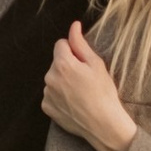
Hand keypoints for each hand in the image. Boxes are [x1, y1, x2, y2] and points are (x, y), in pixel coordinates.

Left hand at [42, 19, 137, 150]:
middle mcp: (50, 77)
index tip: (84, 63)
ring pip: (54, 78)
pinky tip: (74, 103)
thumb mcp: (96, 64)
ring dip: (63, 81)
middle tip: (85, 80)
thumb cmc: (103, 93)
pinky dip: (60, 96)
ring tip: (80, 93)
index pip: (61, 44)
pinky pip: (51, 95)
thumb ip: (80, 43)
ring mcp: (47, 94)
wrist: (104, 124)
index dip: (74, 51)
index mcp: (62, 64)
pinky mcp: (46, 107)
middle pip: (57, 62)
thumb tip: (74, 25)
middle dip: (68, 66)